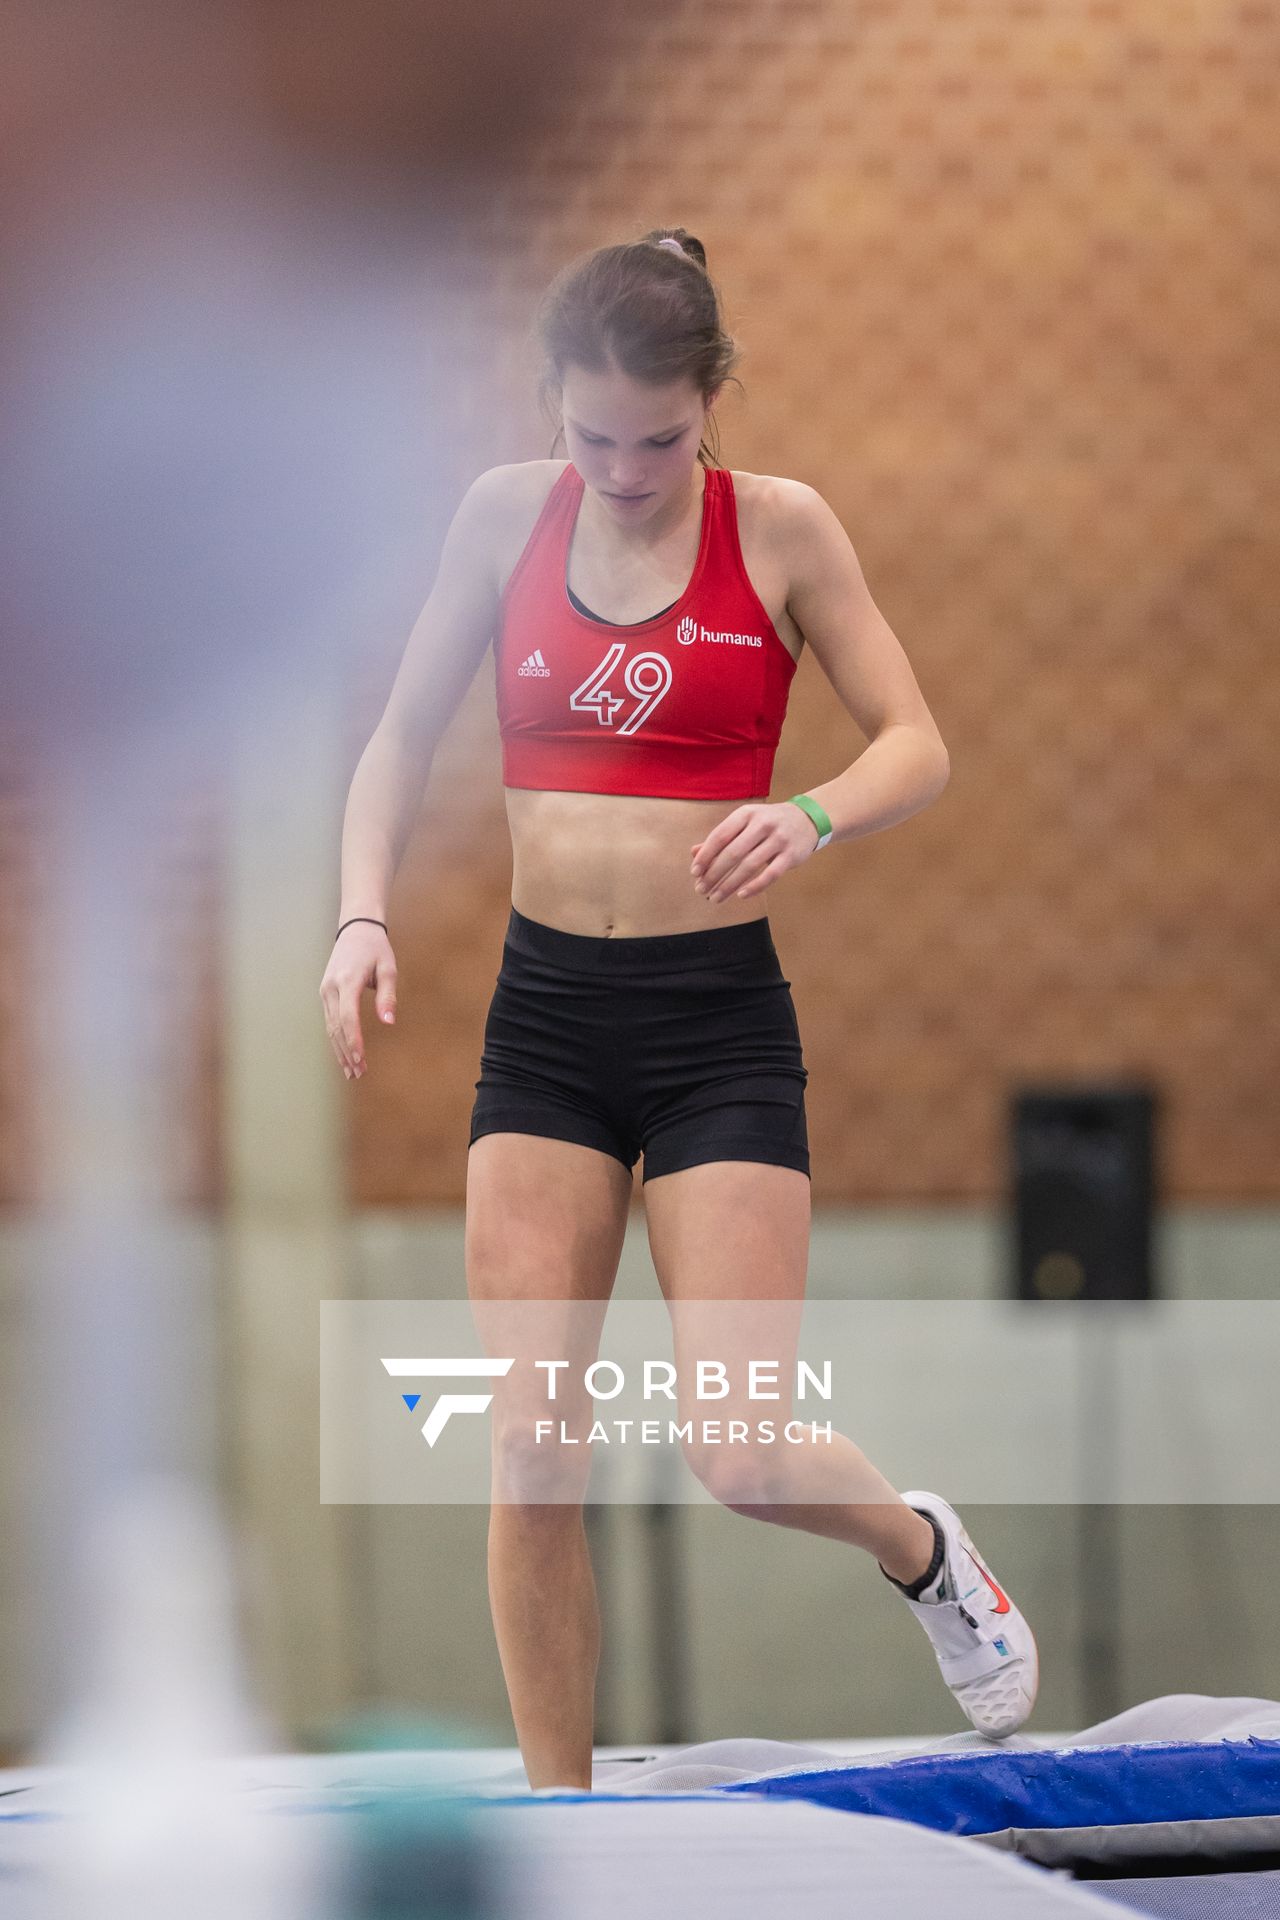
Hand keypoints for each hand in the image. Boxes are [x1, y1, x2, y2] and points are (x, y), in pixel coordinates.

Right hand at [319, 924, 396, 1079]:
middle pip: (336, 1027)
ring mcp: (325, 991)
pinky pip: (330, 1021)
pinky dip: (337, 1039)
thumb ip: (388, 995)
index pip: (348, 1017)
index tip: (361, 1059)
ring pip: (330, 1027)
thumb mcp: (388, 968)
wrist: (355, 929)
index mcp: (347, 980)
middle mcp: (331, 987)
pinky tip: (345, 1055)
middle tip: (359, 1074)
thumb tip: (389, 1022)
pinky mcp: (325, 993)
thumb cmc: (376, 949)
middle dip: (347, 1052)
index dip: (354, 1040)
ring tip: (352, 1072)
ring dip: (340, 1050)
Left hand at [689, 801, 821, 904]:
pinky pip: (770, 874)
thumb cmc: (767, 823)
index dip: (705, 856)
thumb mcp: (745, 822)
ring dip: (729, 885)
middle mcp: (762, 824)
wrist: (807, 819)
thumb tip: (694, 853)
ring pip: (749, 866)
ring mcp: (779, 839)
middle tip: (701, 889)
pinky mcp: (791, 855)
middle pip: (732, 853)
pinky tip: (741, 895)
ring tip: (715, 897)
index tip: (694, 872)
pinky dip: (754, 886)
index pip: (720, 836)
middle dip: (714, 874)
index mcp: (746, 814)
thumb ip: (721, 837)